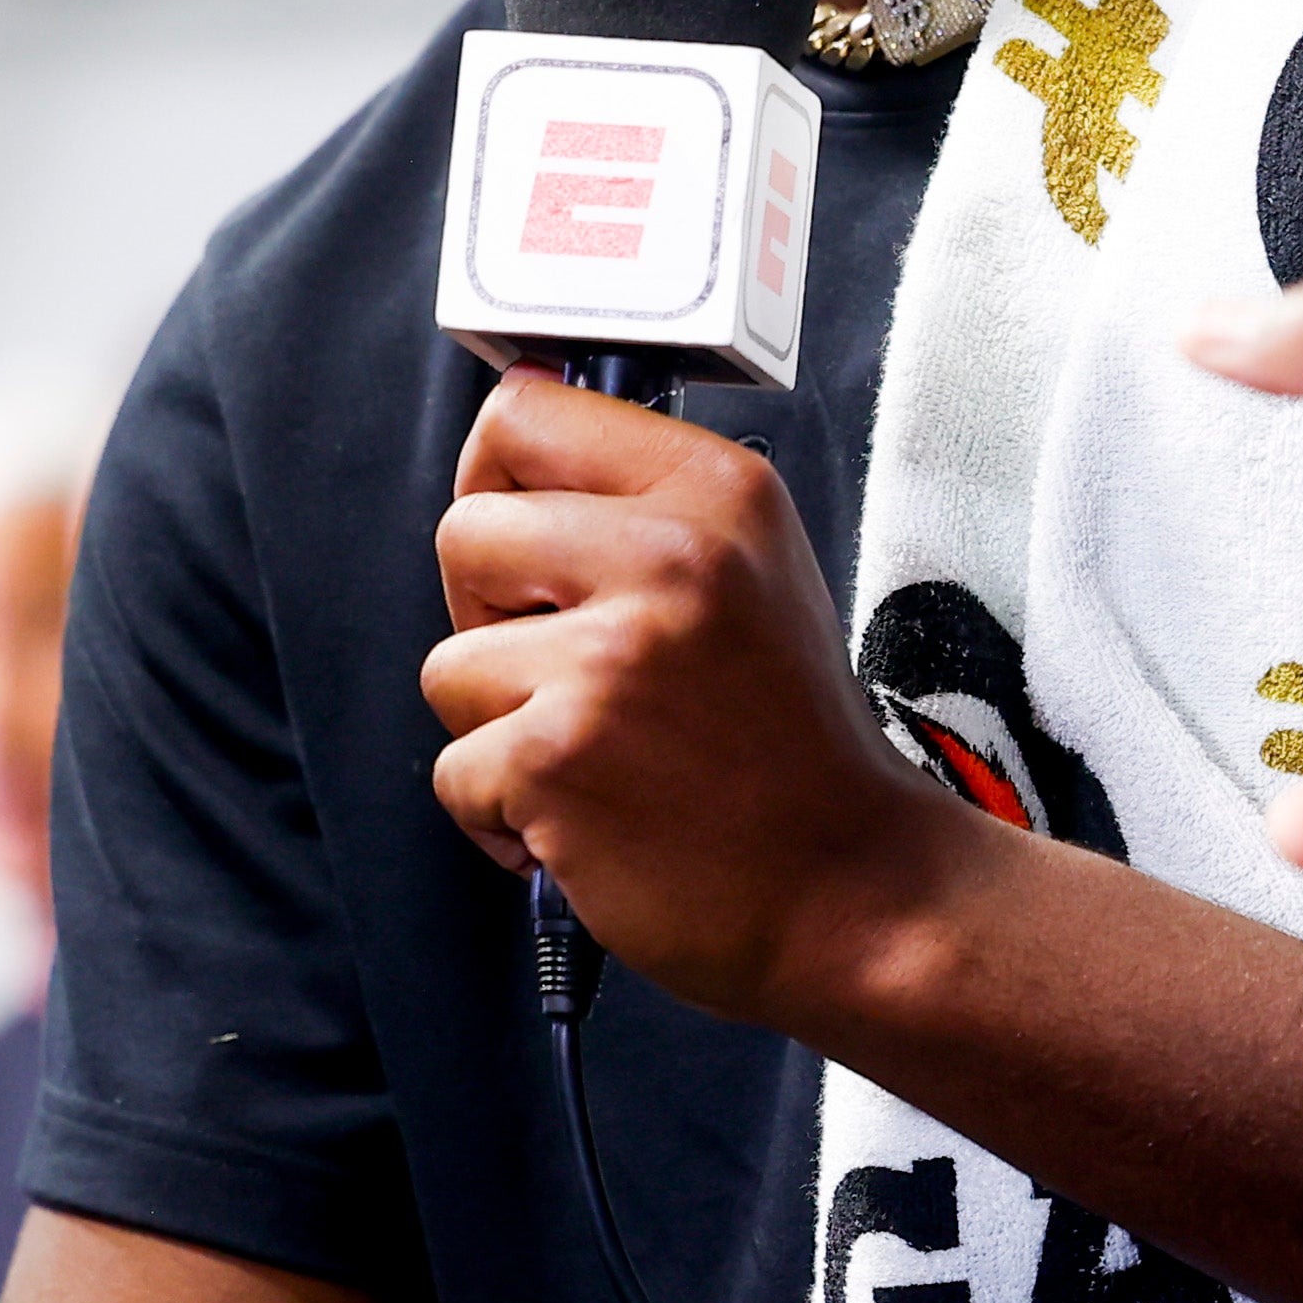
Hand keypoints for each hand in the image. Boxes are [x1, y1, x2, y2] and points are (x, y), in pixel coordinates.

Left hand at [421, 379, 970, 1029]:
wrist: (854, 889)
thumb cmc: (796, 749)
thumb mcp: (759, 575)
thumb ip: (648, 512)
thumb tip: (508, 473)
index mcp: (720, 493)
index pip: (527, 413)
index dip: (499, 481)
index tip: (526, 540)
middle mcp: (670, 557)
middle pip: (465, 532)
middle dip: (491, 614)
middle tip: (574, 671)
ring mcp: (609, 658)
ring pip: (448, 665)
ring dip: (500, 728)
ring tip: (601, 757)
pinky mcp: (555, 756)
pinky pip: (455, 770)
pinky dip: (505, 814)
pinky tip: (591, 819)